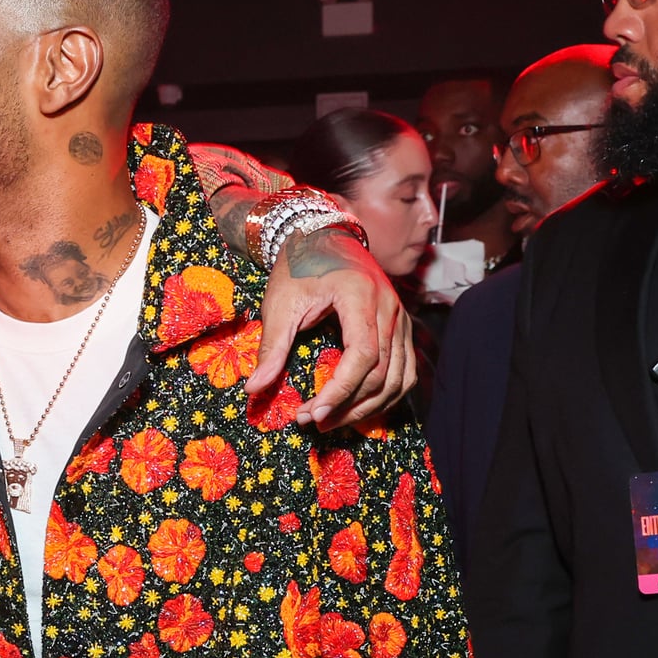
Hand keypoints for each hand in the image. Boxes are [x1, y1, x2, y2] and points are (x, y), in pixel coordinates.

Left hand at [248, 227, 413, 428]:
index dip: (340, 391)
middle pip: (382, 373)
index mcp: (361, 297)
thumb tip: (253, 389)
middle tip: (312, 422)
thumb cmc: (299, 265)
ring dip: (368, 408)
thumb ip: (272, 347)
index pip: (363, 356)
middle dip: (348, 406)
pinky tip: (358, 408)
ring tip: (332, 421)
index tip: (312, 414)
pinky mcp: (401, 327)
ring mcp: (401, 318)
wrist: (323, 235)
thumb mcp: (280, 303)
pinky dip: (385, 395)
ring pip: (398, 378)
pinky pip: (404, 371)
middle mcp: (390, 308)